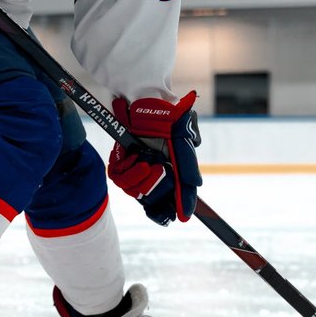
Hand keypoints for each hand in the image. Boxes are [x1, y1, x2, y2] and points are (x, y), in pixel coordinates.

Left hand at [107, 91, 201, 225]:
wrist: (143, 99)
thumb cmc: (166, 115)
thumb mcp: (183, 138)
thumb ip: (188, 164)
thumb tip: (196, 186)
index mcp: (172, 168)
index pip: (175, 194)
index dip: (178, 206)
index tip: (181, 217)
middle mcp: (155, 170)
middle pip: (153, 197)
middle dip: (153, 186)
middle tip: (157, 167)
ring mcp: (137, 168)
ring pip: (134, 190)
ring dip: (138, 177)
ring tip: (143, 160)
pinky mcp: (120, 163)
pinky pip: (119, 178)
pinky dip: (125, 169)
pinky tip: (131, 156)